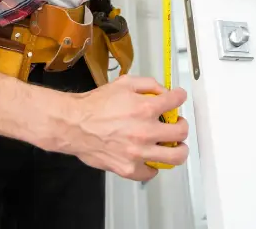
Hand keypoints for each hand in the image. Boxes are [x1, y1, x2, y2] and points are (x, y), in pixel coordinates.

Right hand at [62, 75, 188, 180]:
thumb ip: (148, 84)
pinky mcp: (129, 168)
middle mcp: (145, 132)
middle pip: (181, 131)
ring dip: (178, 148)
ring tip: (174, 145)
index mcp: (145, 108)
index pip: (176, 101)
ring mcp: (138, 153)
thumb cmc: (95, 105)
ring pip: (175, 156)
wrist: (74, 125)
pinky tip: (150, 157)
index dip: (180, 97)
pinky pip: (152, 172)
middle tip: (176, 124)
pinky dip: (154, 165)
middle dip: (182, 124)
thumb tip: (164, 92)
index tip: (178, 98)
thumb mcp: (124, 83)